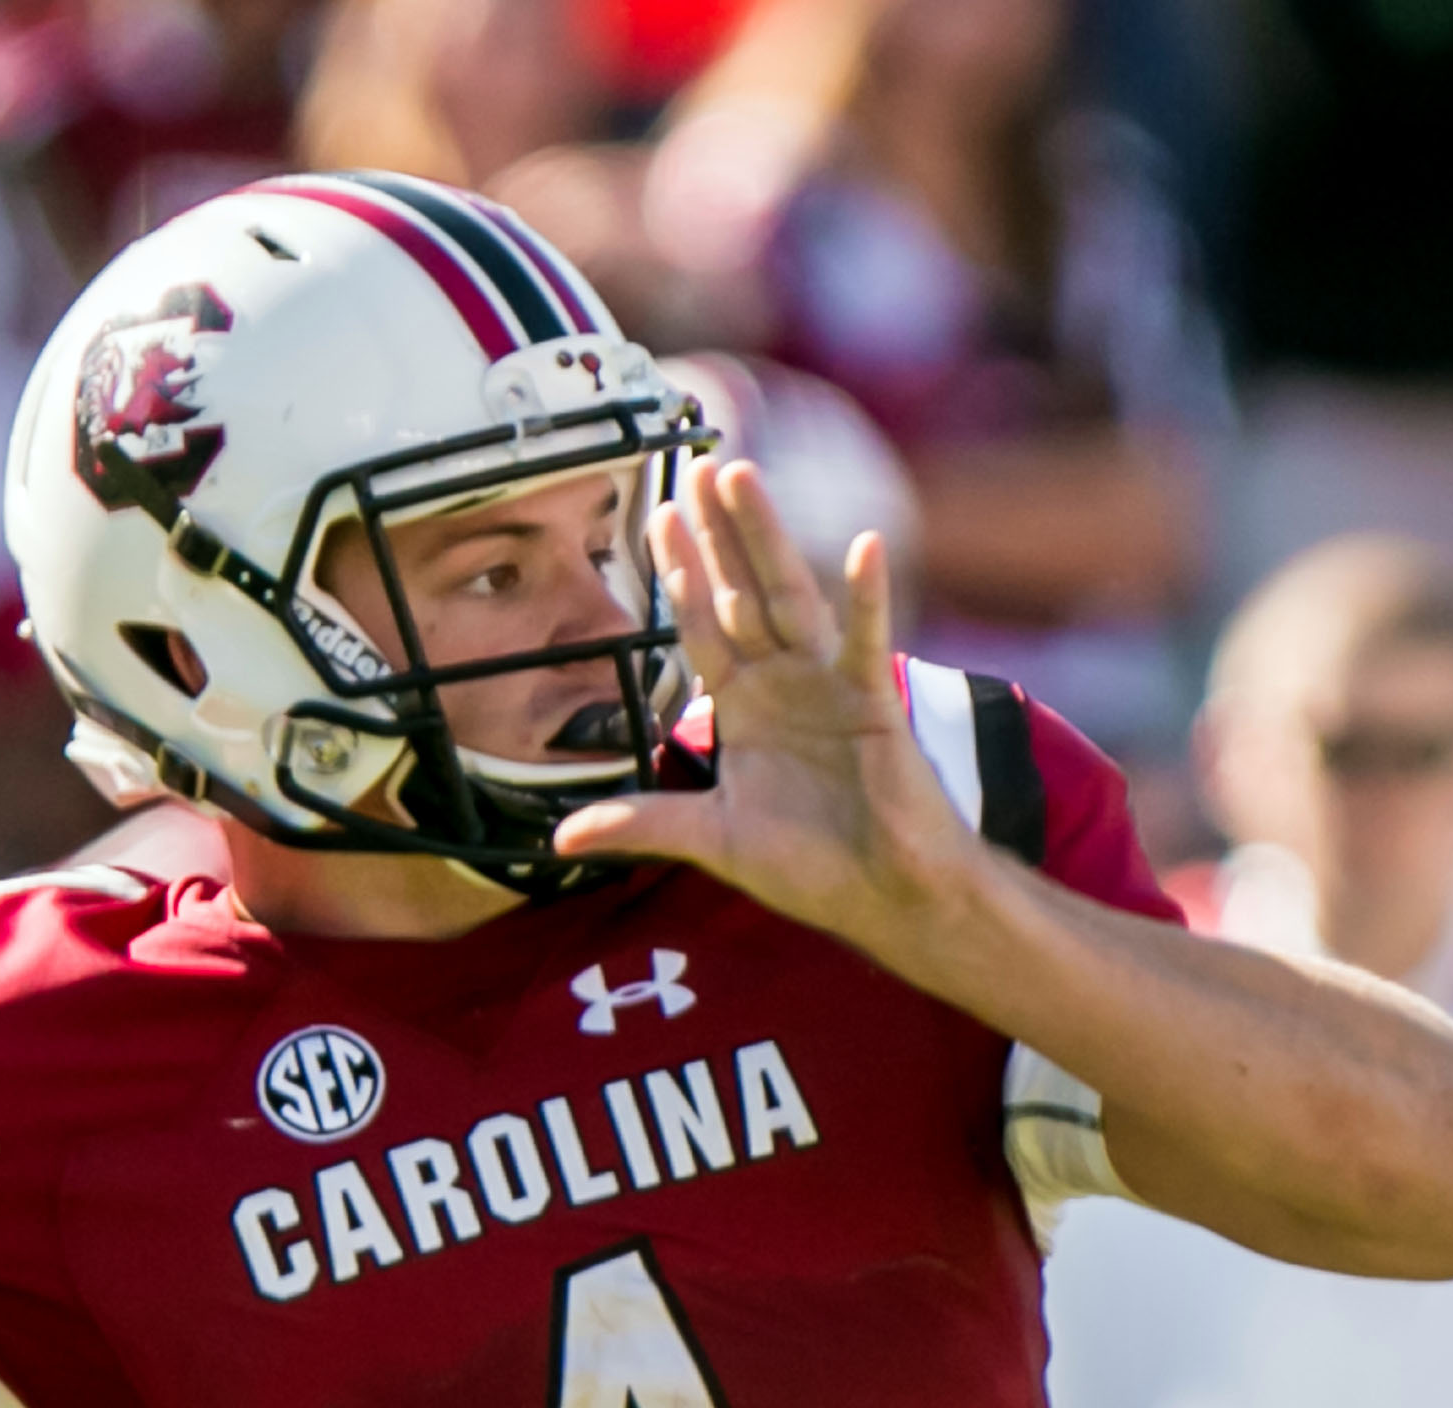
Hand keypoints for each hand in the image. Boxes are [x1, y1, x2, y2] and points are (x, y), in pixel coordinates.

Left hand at [555, 457, 992, 954]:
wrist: (888, 898)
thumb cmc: (814, 867)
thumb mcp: (713, 840)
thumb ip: (643, 824)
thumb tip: (563, 837)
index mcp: (747, 707)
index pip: (704, 626)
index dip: (680, 574)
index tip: (660, 515)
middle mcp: (786, 684)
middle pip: (742, 592)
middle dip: (718, 532)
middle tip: (698, 463)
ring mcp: (831, 687)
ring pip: (791, 598)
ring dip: (765, 539)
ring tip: (743, 476)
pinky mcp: (875, 706)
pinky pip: (868, 644)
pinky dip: (868, 598)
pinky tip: (865, 546)